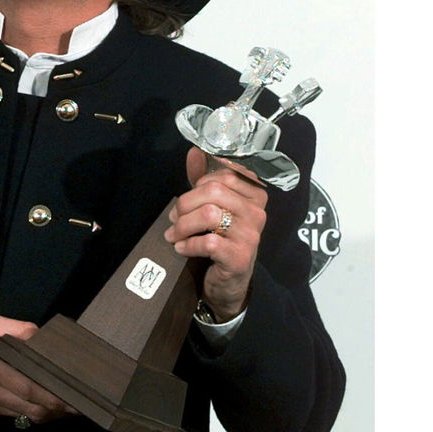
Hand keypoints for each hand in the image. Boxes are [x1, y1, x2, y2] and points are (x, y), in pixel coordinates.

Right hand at [0, 315, 75, 421]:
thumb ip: (20, 330)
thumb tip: (45, 340)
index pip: (27, 386)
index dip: (53, 395)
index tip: (73, 395)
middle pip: (30, 407)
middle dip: (58, 409)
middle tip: (79, 405)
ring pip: (24, 416)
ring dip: (48, 413)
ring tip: (67, 406)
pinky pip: (13, 415)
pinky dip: (32, 412)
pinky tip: (44, 405)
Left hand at [163, 147, 267, 319]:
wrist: (229, 281)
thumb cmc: (221, 237)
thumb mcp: (214, 205)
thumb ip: (205, 177)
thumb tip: (195, 151)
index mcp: (256, 195)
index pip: (225, 174)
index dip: (200, 183)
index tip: (190, 196)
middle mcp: (258, 213)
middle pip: (214, 191)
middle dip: (185, 204)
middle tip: (174, 218)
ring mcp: (251, 236)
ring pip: (209, 215)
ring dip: (183, 225)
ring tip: (174, 234)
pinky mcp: (239, 257)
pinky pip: (207, 242)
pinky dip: (188, 244)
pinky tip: (182, 248)